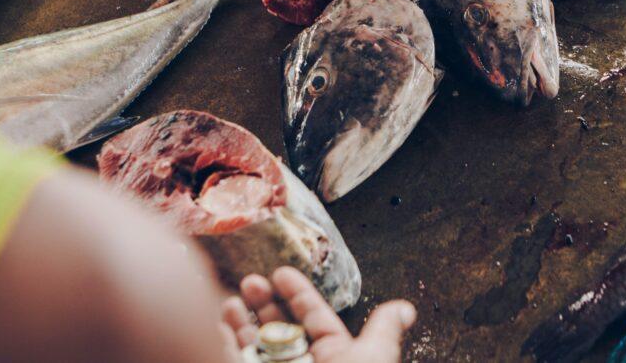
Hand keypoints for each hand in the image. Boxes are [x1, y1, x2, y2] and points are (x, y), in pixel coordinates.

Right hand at [222, 267, 415, 362]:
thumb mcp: (373, 360)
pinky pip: (233, 359)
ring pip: (255, 346)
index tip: (281, 272)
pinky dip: (223, 342)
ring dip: (241, 321)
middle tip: (251, 281)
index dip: (298, 294)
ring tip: (232, 298)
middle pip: (282, 328)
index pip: (315, 319)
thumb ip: (383, 332)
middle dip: (265, 302)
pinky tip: (218, 324)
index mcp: (335, 358)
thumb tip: (406, 308)